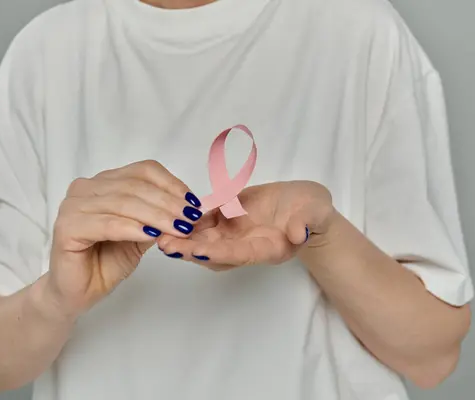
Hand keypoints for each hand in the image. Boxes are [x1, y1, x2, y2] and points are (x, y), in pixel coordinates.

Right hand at [46, 160, 202, 315]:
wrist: (79, 292)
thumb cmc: (107, 262)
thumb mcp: (142, 235)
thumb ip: (157, 218)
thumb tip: (187, 208)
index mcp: (104, 182)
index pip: (143, 171)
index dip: (172, 184)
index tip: (193, 203)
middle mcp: (86, 188)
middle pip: (135, 186)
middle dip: (168, 203)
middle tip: (190, 218)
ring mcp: (73, 205)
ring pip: (124, 203)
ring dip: (157, 216)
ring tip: (179, 229)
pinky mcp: (67, 228)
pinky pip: (108, 224)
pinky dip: (133, 228)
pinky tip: (151, 236)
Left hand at [157, 180, 335, 269]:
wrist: (305, 206)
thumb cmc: (313, 212)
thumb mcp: (315, 214)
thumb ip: (306, 223)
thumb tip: (298, 233)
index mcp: (266, 249)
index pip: (238, 254)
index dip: (216, 253)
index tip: (195, 252)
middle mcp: (245, 246)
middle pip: (212, 252)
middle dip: (189, 249)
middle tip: (165, 243)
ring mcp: (233, 234)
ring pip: (202, 239)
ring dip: (181, 236)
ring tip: (158, 230)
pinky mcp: (226, 219)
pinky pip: (204, 221)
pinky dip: (187, 219)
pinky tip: (170, 212)